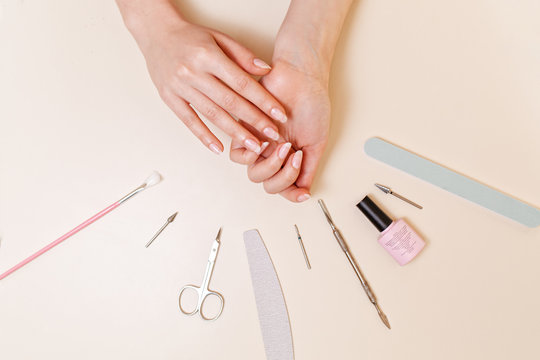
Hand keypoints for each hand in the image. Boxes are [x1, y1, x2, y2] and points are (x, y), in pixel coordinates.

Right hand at [121, 3, 286, 153]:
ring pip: (212, 114)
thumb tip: (266, 70)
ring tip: (253, 146)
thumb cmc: (191, 37)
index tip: (279, 115)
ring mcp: (179, 87)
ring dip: (235, 133)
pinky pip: (189, 121)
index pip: (242, 83)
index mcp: (209, 56)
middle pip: (230, 102)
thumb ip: (242, 54)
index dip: (263, 101)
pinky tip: (219, 148)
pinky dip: (204, 136)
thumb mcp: (219, 37)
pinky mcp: (169, 98)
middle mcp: (193, 72)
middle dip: (254, 121)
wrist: (156, 33)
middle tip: (272, 135)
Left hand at [230, 59, 330, 201]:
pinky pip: (238, 155)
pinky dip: (252, 155)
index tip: (304, 194)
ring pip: (254, 174)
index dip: (292, 194)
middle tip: (296, 156)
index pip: (284, 186)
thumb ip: (310, 168)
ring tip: (285, 146)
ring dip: (272, 166)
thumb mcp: (316, 143)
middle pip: (268, 184)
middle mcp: (272, 153)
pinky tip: (267, 144)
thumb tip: (304, 192)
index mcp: (289, 158)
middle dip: (284, 176)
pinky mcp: (244, 130)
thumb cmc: (311, 103)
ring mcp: (258, 143)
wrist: (302, 77)